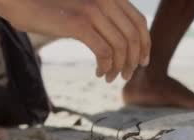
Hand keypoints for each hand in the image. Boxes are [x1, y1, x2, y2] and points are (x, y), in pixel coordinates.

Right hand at [0, 0, 150, 81]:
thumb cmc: (48, 7)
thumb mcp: (81, 9)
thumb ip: (102, 19)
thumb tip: (121, 43)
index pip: (139, 22)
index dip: (145, 44)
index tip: (143, 62)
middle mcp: (105, 0)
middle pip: (134, 37)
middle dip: (134, 60)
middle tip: (127, 75)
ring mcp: (93, 10)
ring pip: (121, 47)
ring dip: (119, 67)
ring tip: (111, 77)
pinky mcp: (79, 23)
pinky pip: (104, 52)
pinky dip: (106, 67)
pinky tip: (100, 73)